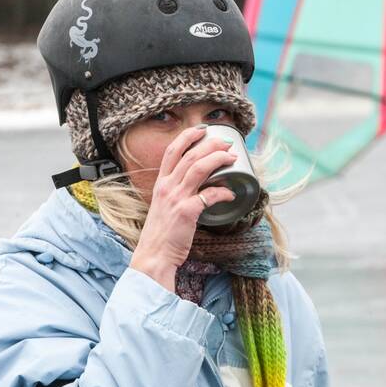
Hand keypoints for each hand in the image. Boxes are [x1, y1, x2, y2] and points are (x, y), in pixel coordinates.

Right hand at [130, 125, 235, 290]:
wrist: (154, 256)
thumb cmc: (161, 235)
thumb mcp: (163, 207)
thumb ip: (175, 194)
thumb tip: (198, 189)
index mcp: (161, 184)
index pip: (172, 151)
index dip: (188, 137)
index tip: (203, 131)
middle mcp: (167, 187)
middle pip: (190, 156)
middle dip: (211, 145)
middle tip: (227, 144)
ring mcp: (176, 198)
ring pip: (199, 168)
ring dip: (218, 159)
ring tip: (232, 158)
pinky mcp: (187, 212)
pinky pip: (210, 195)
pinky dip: (223, 191)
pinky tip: (231, 193)